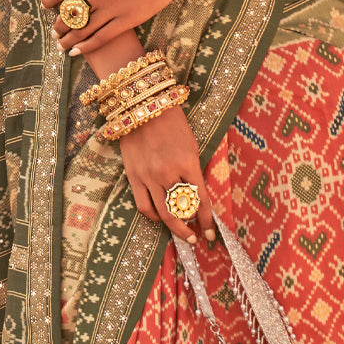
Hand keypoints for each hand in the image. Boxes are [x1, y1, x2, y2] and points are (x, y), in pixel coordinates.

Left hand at [41, 0, 189, 55]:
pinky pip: (101, 38)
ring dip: (68, 40)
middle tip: (55, 32)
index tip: (46, 5)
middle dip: (59, 25)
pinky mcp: (128, 20)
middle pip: (69, 14)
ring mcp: (112, 7)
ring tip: (62, 45)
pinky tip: (77, 52)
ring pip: (82, 30)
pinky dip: (86, 47)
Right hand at [119, 105, 214, 244]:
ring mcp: (148, 175)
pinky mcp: (133, 175)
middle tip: (194, 238)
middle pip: (181, 211)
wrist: (142, 105)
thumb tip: (196, 198)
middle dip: (190, 228)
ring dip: (172, 226)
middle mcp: (167, 172)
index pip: (201, 200)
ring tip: (179, 230)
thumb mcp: (191, 145)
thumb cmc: (172, 123)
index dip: (207, 221)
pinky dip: (153, 215)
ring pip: (161, 213)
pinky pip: (143, 205)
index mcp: (187, 162)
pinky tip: (159, 216)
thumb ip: (193, 171)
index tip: (210, 234)